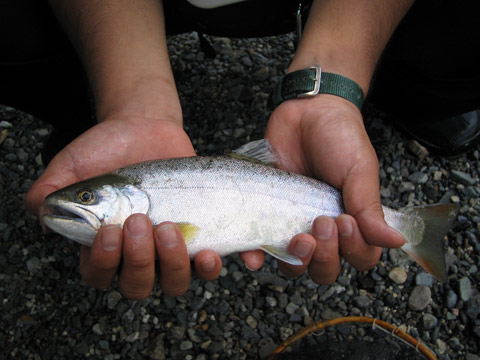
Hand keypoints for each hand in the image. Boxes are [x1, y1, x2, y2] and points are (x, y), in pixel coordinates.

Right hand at [26, 116, 222, 297]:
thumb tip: (43, 214)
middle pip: (140, 285)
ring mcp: (172, 247)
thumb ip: (53, 187)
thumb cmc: (108, 149)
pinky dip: (222, 264)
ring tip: (172, 229)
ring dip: (176, 264)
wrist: (147, 128)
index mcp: (106, 245)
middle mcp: (139, 254)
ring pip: (176, 281)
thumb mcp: (75, 163)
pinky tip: (224, 254)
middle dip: (141, 260)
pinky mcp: (201, 234)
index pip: (101, 274)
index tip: (112, 230)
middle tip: (144, 223)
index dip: (106, 263)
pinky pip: (213, 262)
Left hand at [262, 95, 405, 282]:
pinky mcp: (267, 216)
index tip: (345, 220)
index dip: (355, 249)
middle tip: (321, 222)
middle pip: (325, 268)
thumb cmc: (339, 138)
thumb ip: (370, 207)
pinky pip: (260, 246)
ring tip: (298, 237)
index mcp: (352, 221)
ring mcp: (293, 224)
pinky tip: (254, 255)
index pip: (359, 257)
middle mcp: (323, 229)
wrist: (305, 111)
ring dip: (297, 261)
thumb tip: (396, 242)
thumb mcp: (359, 170)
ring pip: (295, 264)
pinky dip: (256, 256)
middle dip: (326, 256)